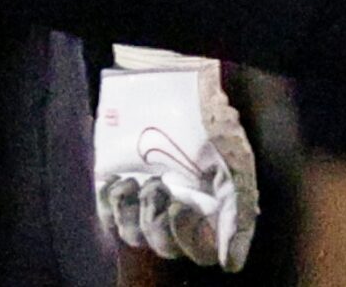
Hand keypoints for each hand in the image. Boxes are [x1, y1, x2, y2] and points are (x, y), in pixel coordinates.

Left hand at [93, 49, 256, 271]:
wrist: (168, 82)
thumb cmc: (208, 120)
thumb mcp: (235, 164)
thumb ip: (238, 216)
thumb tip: (232, 264)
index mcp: (209, 207)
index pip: (200, 253)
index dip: (193, 242)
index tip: (187, 207)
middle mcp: (177, 206)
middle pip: (166, 249)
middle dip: (162, 225)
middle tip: (165, 188)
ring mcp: (145, 198)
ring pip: (135, 238)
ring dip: (137, 213)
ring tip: (143, 179)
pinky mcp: (115, 186)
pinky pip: (107, 219)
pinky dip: (113, 205)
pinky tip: (123, 179)